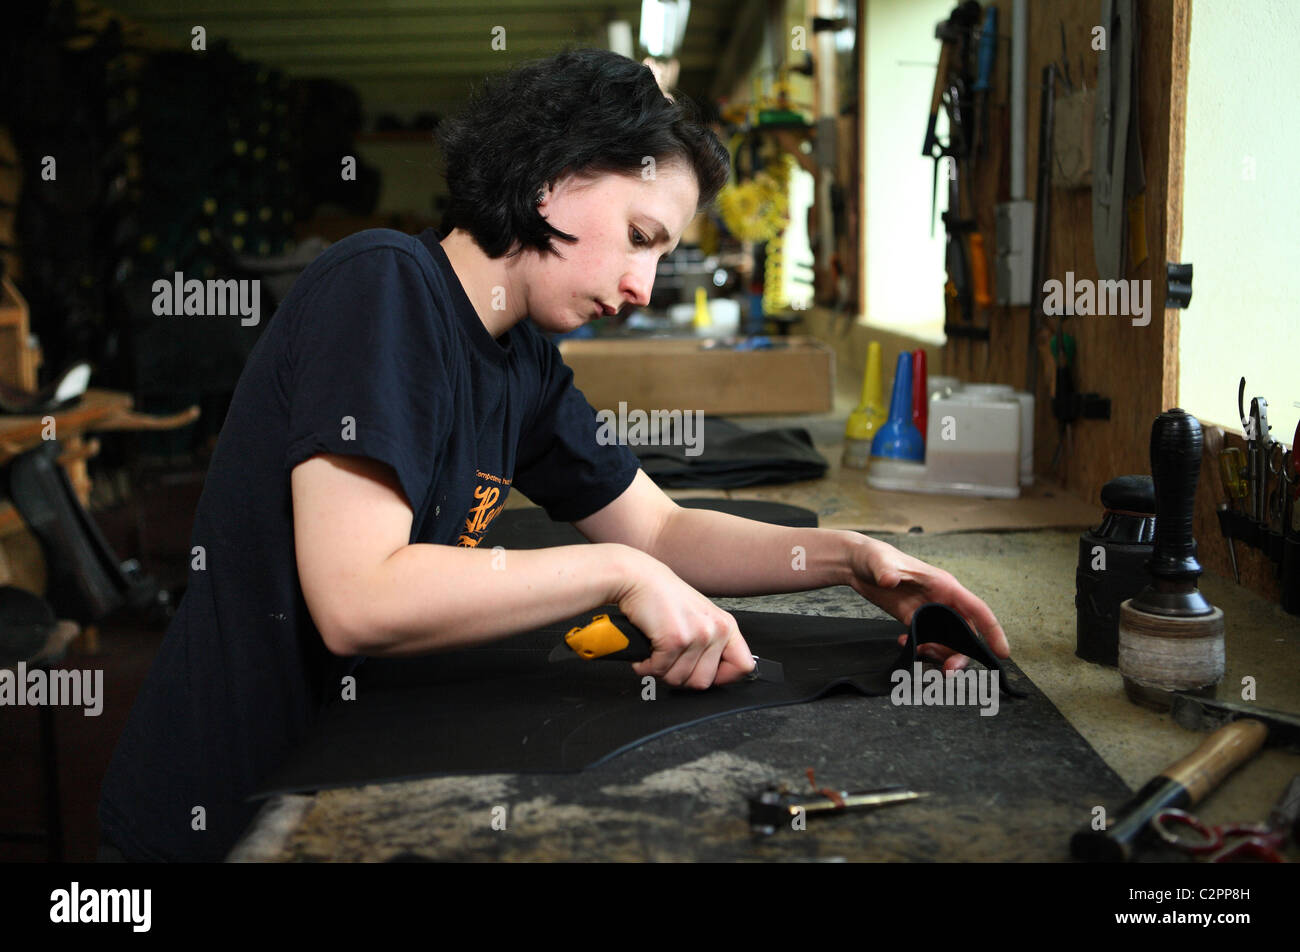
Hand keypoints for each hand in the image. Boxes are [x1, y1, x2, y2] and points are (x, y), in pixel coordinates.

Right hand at [614, 550, 754, 688]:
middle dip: (680, 677)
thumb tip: (714, 674)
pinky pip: (659, 670)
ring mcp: (697, 635)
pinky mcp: (675, 639)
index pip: (743, 666)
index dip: (722, 677)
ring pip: (679, 679)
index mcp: (726, 625)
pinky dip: (646, 666)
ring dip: (661, 671)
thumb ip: (711, 643)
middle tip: (669, 661)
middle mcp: (716, 630)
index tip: (703, 672)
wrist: (638, 578)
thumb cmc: (662, 597)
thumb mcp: (700, 617)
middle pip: (703, 682)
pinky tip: (646, 652)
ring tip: (656, 652)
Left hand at [845, 535, 1009, 671]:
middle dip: (960, 655)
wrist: (858, 564)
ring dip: (939, 655)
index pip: (977, 610)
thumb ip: (886, 571)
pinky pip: (929, 641)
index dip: (992, 632)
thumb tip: (888, 579)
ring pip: (948, 641)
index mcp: (944, 586)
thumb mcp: (880, 562)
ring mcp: (930, 611)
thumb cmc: (874, 557)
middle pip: (964, 633)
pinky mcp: (916, 618)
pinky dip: (921, 649)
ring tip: (919, 654)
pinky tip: (903, 643)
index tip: (1002, 654)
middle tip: (947, 672)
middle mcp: (943, 600)